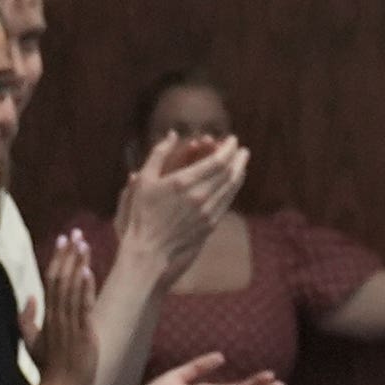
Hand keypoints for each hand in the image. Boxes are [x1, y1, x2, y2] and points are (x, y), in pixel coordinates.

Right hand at [31, 232, 98, 384]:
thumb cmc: (49, 367)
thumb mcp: (31, 342)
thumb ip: (26, 319)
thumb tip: (28, 297)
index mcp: (46, 315)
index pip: (50, 280)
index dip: (57, 258)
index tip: (62, 239)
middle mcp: (56, 315)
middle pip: (59, 278)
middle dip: (68, 254)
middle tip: (75, 232)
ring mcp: (69, 324)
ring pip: (71, 288)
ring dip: (78, 263)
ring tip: (84, 243)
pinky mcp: (82, 333)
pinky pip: (82, 306)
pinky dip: (85, 288)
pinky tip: (88, 271)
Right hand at [113, 132, 248, 286]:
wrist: (149, 249)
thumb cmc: (142, 213)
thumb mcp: (144, 179)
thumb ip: (159, 153)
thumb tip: (172, 134)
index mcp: (183, 182)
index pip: (217, 161)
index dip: (228, 148)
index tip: (232, 139)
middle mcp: (199, 196)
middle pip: (229, 172)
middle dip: (238, 158)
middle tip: (242, 149)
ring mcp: (207, 212)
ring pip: (231, 187)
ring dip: (240, 172)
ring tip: (242, 163)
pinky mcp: (210, 224)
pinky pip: (227, 202)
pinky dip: (233, 189)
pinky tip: (233, 183)